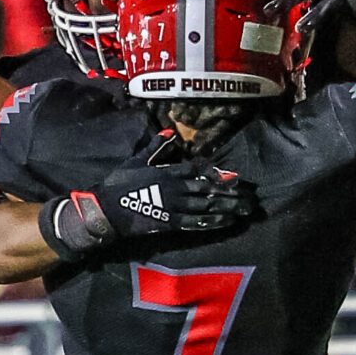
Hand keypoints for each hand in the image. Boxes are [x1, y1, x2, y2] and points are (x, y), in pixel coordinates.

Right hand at [45, 161, 253, 257]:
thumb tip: (171, 130)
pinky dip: (212, 222)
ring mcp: (173, 208)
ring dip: (226, 208)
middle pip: (208, 190)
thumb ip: (156, 147)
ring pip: (205, 207)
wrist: (106, 211)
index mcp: (167, 172)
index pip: (197, 170)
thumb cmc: (119, 183)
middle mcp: (174, 190)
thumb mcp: (137, 160)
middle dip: (230, 193)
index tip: (234, 176)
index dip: (217, 174)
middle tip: (249, 197)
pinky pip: (195, 223)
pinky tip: (225, 222)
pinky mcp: (170, 224)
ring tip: (244, 210)